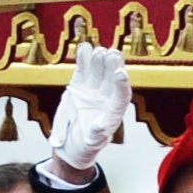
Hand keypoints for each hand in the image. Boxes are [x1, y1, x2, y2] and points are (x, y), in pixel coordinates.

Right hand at [45, 43, 131, 180]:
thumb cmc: (84, 146)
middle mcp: (107, 98)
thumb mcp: (90, 143)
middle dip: (112, 67)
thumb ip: (95, 133)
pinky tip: (84, 47)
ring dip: (99, 60)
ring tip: (99, 49)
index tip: (120, 73)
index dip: (121, 84)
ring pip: (98, 72)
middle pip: (111, 80)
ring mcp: (93, 91)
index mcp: (114, 112)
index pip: (122, 95)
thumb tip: (100, 125)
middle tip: (111, 53)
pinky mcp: (79, 86)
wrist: (70, 144)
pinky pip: (82, 71)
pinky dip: (83, 60)